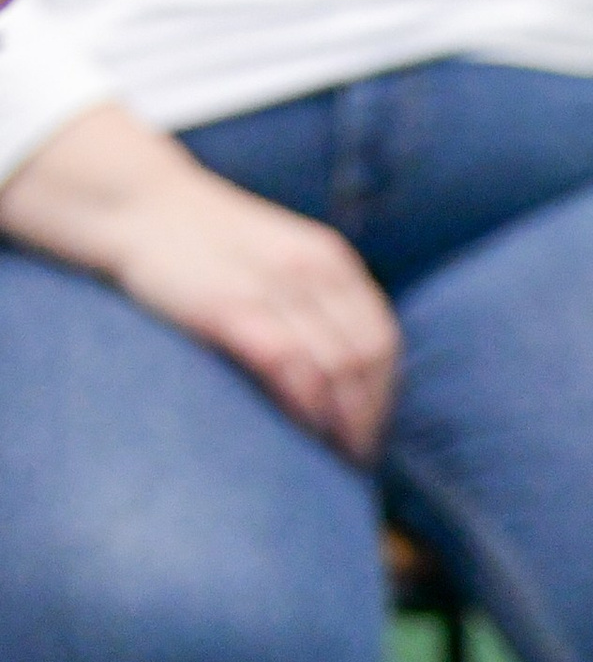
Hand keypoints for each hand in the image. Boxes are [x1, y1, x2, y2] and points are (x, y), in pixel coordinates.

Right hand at [0, 104, 399, 458]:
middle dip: (367, 416)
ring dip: (340, 421)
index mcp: (329, 260)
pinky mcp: (232, 306)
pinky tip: (302, 431)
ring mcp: (272, 288)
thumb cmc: (207, 243)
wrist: (140, 204)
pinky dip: (304, 404)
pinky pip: (289, 364)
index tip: (372, 429)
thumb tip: (347, 368)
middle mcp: (310, 272)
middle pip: (364, 360)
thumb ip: (317, 300)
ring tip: (333, 457)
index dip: (383, 393)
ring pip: (334, 367)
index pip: (380, 339)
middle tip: (355, 455)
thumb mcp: (281, 257)